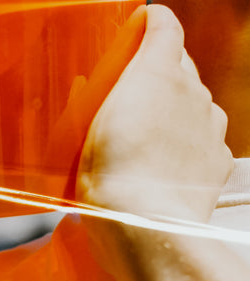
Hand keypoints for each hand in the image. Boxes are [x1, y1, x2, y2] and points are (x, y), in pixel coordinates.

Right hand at [76, 4, 232, 223]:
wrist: (143, 227)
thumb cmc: (115, 175)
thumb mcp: (93, 116)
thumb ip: (113, 81)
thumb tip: (140, 36)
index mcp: (161, 72)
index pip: (165, 28)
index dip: (150, 24)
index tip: (139, 27)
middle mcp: (195, 93)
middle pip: (181, 70)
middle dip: (158, 78)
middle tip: (125, 101)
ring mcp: (210, 130)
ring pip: (195, 108)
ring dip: (173, 117)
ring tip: (140, 143)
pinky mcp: (216, 165)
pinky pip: (204, 146)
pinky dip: (185, 151)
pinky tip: (159, 169)